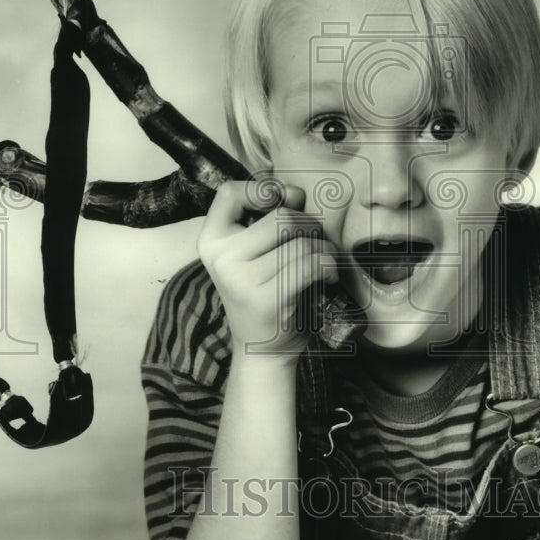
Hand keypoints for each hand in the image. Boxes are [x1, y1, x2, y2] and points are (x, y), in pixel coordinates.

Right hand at [197, 181, 338, 356]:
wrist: (261, 350)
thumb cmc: (262, 292)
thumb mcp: (251, 253)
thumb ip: (265, 219)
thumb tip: (295, 194)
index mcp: (211, 240)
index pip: (229, 193)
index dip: (263, 190)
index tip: (285, 203)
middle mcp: (220, 257)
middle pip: (280, 217)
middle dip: (309, 225)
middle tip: (314, 241)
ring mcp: (241, 279)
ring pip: (302, 241)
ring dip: (324, 248)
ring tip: (323, 261)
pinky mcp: (267, 299)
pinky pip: (311, 264)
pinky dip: (329, 266)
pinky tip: (327, 276)